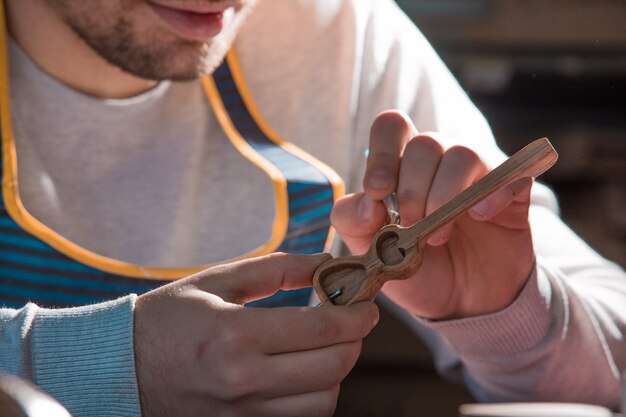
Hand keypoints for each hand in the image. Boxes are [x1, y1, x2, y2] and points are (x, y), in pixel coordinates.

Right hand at [134, 252, 378, 416]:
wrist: (119, 369)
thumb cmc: (168, 319)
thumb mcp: (217, 281)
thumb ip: (277, 268)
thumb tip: (327, 263)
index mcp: (235, 336)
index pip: (322, 329)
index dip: (357, 315)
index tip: (366, 304)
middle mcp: (242, 382)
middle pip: (333, 368)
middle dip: (354, 341)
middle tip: (353, 321)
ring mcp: (242, 415)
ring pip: (323, 402)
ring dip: (336, 372)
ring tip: (325, 347)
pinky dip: (313, 398)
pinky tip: (302, 373)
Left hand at [331, 110, 534, 318]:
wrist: (463, 303)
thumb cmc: (417, 268)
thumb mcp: (371, 252)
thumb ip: (353, 221)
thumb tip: (368, 200)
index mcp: (403, 166)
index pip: (391, 127)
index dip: (381, 154)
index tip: (378, 193)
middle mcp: (441, 162)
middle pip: (425, 143)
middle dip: (411, 190)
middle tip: (411, 227)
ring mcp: (479, 174)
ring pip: (462, 153)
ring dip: (444, 196)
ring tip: (438, 235)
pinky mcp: (512, 193)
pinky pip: (510, 174)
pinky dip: (492, 194)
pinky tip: (480, 217)